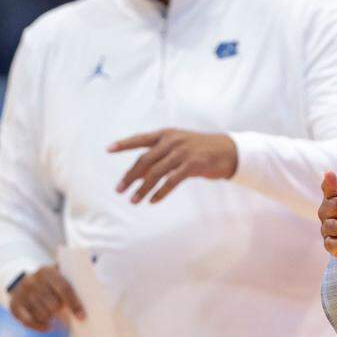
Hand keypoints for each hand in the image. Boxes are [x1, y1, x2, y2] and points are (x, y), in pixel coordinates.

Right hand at [10, 266, 84, 332]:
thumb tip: (99, 290)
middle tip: (66, 315)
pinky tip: (48, 326)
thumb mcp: (60, 275)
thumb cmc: (51, 282)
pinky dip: (40, 326)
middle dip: (61, 312)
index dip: (74, 303)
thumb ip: (75, 280)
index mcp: (46, 271)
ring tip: (55, 317)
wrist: (25, 281)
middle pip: (52, 304)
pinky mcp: (13, 305)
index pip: (63, 288)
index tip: (82, 316)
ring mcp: (21, 293)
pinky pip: (28, 321)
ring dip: (51, 319)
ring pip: (41, 314)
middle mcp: (31, 280)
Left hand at [109, 129, 236, 203]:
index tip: (108, 149)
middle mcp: (172, 141)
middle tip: (119, 190)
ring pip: (156, 173)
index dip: (124, 144)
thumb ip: (158, 157)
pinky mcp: (192, 165)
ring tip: (133, 200)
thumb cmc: (199, 150)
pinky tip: (152, 201)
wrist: (228, 151)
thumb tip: (135, 174)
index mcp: (166, 134)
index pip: (140, 139)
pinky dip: (160, 192)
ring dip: (142, 189)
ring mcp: (182, 153)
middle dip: (129, 177)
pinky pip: (171, 181)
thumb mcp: (178, 148)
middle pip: (144, 161)